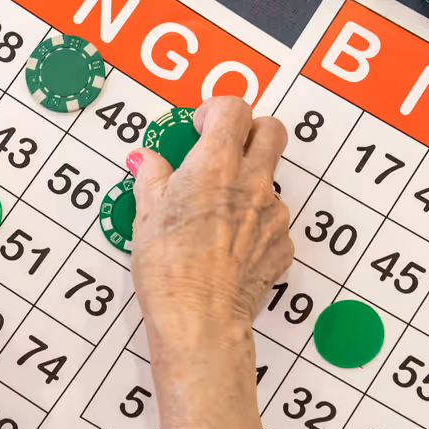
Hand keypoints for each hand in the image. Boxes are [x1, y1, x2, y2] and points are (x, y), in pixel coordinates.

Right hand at [130, 97, 292, 428]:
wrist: (200, 320)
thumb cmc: (168, 269)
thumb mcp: (145, 216)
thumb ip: (153, 178)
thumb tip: (151, 162)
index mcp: (215, 164)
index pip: (234, 108)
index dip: (217, 110)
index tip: (201, 125)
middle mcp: (252, 182)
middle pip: (272, 130)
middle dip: (250, 132)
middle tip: (224, 151)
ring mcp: (273, 214)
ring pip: (271, 180)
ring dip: (249, 184)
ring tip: (217, 214)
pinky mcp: (282, 245)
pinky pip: (273, 221)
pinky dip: (255, 225)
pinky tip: (229, 246)